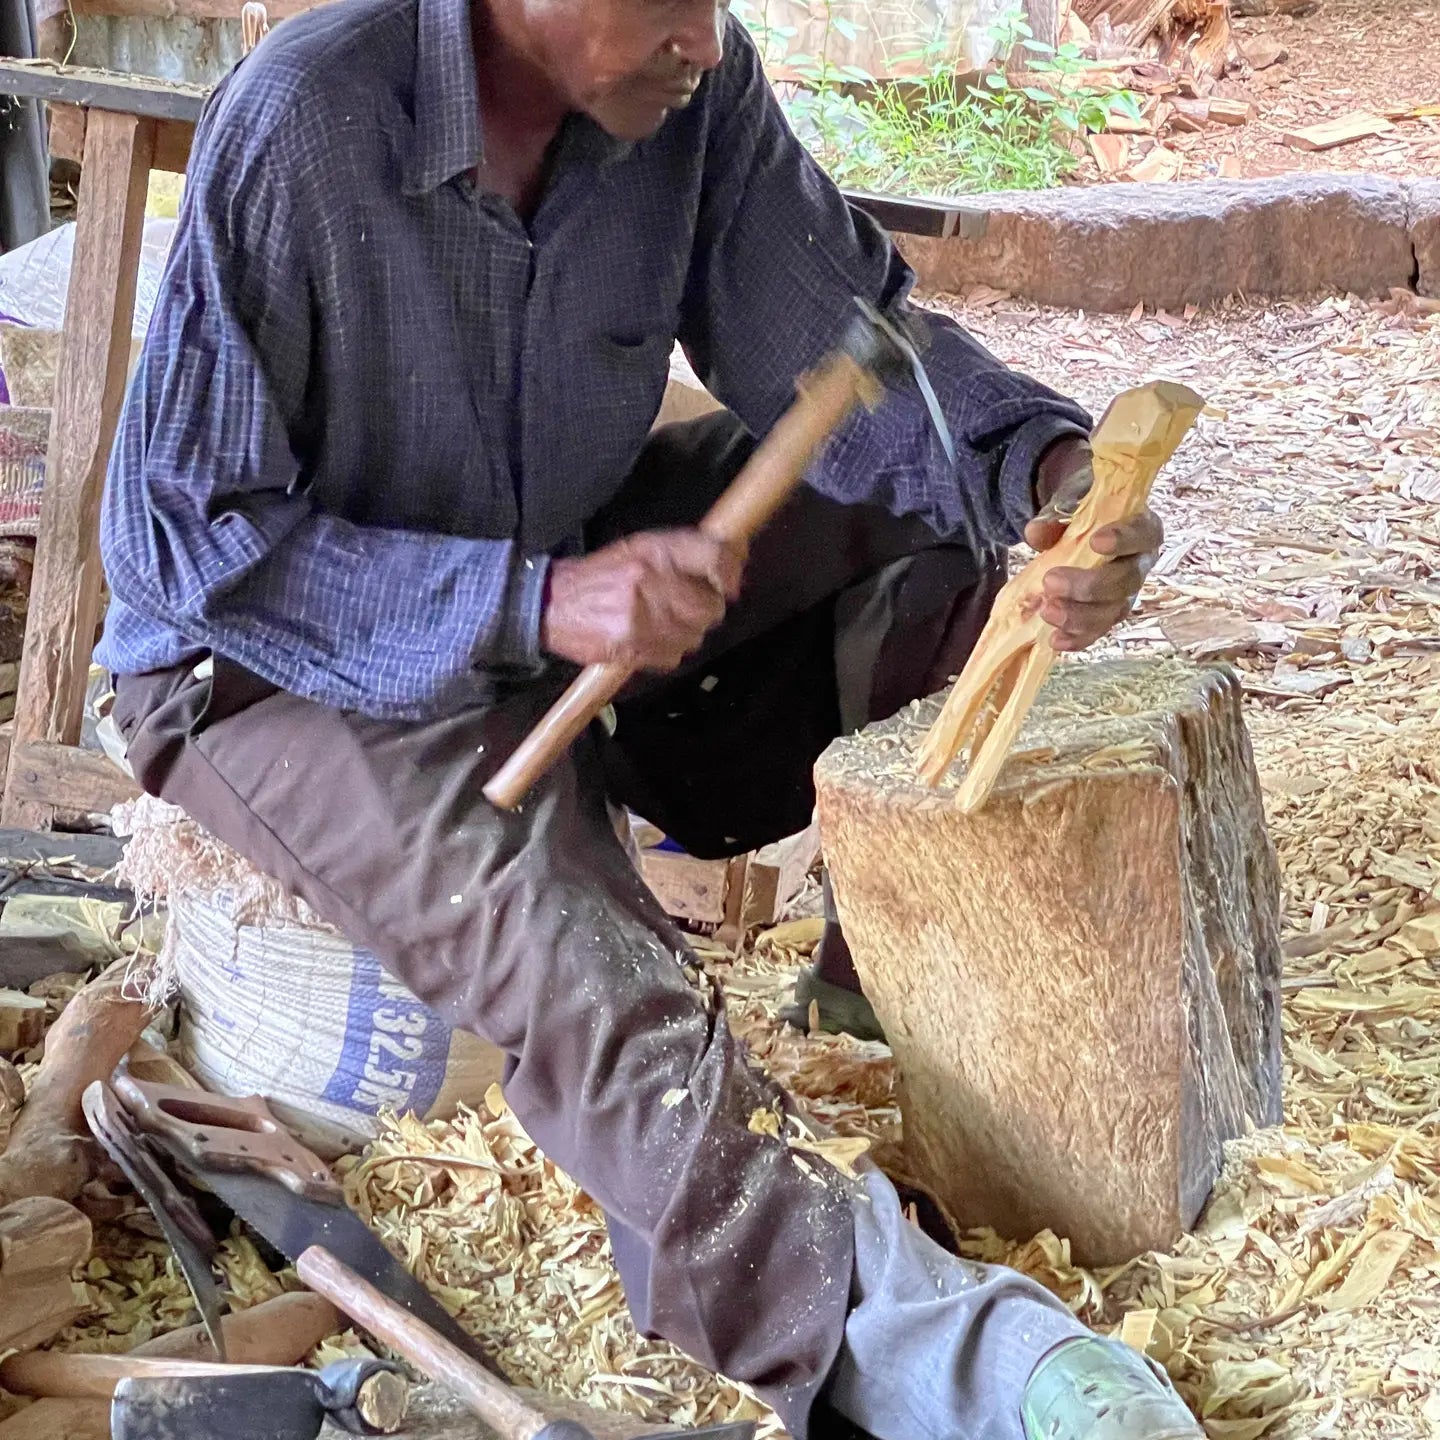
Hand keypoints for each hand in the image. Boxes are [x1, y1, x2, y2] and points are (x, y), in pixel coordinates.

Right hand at [542, 529, 745, 671]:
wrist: (552, 604)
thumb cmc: (601, 575)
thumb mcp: (640, 548)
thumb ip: (685, 552)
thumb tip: (734, 560)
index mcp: (652, 550)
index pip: (713, 557)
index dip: (731, 572)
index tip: (730, 583)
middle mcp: (649, 580)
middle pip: (710, 606)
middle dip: (705, 610)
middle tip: (688, 607)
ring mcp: (641, 616)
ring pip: (694, 634)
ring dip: (686, 632)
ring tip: (663, 622)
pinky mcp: (631, 646)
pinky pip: (673, 655)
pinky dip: (668, 650)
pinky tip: (650, 637)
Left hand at [1024, 437, 1162, 652]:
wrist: (1084, 524)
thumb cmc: (1085, 509)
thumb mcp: (1071, 501)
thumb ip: (1057, 514)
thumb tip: (1036, 533)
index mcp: (1143, 529)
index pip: (1143, 534)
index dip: (1123, 540)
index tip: (1096, 541)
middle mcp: (1141, 564)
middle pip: (1125, 582)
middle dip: (1089, 586)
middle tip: (1051, 581)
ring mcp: (1127, 594)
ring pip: (1112, 612)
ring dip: (1079, 616)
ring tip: (1047, 611)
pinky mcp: (1108, 615)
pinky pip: (1098, 632)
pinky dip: (1077, 639)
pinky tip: (1055, 640)